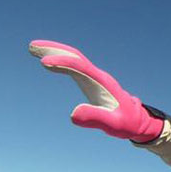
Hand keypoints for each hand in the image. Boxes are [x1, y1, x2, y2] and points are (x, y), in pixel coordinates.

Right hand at [29, 40, 163, 142]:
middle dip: (54, 49)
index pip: (80, 67)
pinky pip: (75, 66)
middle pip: (75, 56)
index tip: (44, 63)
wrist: (138, 121)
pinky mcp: (92, 81)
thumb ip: (95, 118)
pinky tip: (48, 62)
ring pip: (74, 58)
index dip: (63, 63)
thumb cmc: (127, 123)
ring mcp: (95, 77)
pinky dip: (61, 60)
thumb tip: (72, 114)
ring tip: (33, 48)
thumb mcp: (114, 125)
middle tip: (32, 46)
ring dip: (54, 51)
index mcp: (103, 83)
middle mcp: (98, 76)